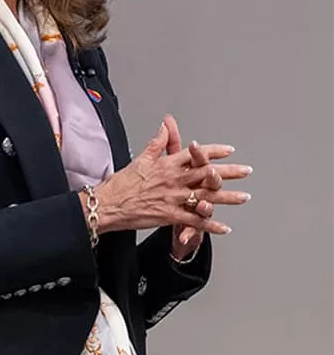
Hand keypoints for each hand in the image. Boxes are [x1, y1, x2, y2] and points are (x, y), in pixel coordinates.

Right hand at [90, 118, 250, 236]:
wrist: (108, 204)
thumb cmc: (122, 183)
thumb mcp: (140, 159)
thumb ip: (156, 143)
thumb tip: (165, 126)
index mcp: (166, 164)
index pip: (194, 154)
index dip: (213, 152)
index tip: (229, 151)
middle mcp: (173, 180)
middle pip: (206, 174)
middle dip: (229, 172)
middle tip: (246, 170)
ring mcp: (173, 198)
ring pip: (206, 198)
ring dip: (227, 198)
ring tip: (244, 197)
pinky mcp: (170, 215)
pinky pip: (195, 221)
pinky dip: (210, 226)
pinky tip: (224, 228)